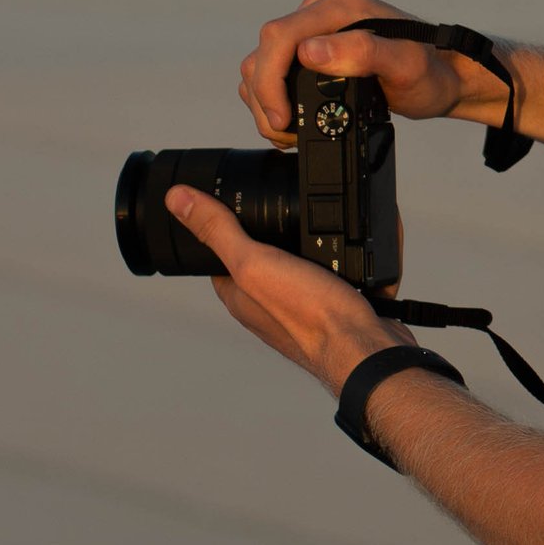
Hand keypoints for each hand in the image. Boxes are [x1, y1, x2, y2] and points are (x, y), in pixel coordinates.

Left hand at [165, 184, 404, 395]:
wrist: (366, 347)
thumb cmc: (309, 317)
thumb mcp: (254, 263)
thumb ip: (218, 231)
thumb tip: (177, 200)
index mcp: (239, 294)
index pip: (220, 250)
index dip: (227, 220)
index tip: (238, 196)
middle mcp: (266, 302)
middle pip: (265, 253)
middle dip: (281, 228)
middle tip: (294, 205)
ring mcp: (302, 305)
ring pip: (305, 262)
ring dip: (320, 242)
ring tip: (332, 227)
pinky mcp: (336, 305)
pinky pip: (339, 273)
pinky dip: (347, 258)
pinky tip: (355, 251)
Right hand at [239, 0, 505, 145]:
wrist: (442, 78)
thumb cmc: (429, 74)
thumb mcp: (405, 66)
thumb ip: (362, 53)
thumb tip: (311, 51)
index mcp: (341, 7)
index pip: (280, 36)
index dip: (270, 80)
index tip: (282, 117)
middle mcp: (323, 11)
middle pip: (265, 51)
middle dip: (265, 97)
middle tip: (285, 133)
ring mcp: (316, 28)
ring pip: (263, 61)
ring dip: (266, 100)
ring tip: (288, 132)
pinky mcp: (313, 47)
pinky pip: (275, 69)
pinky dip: (274, 97)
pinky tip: (290, 119)